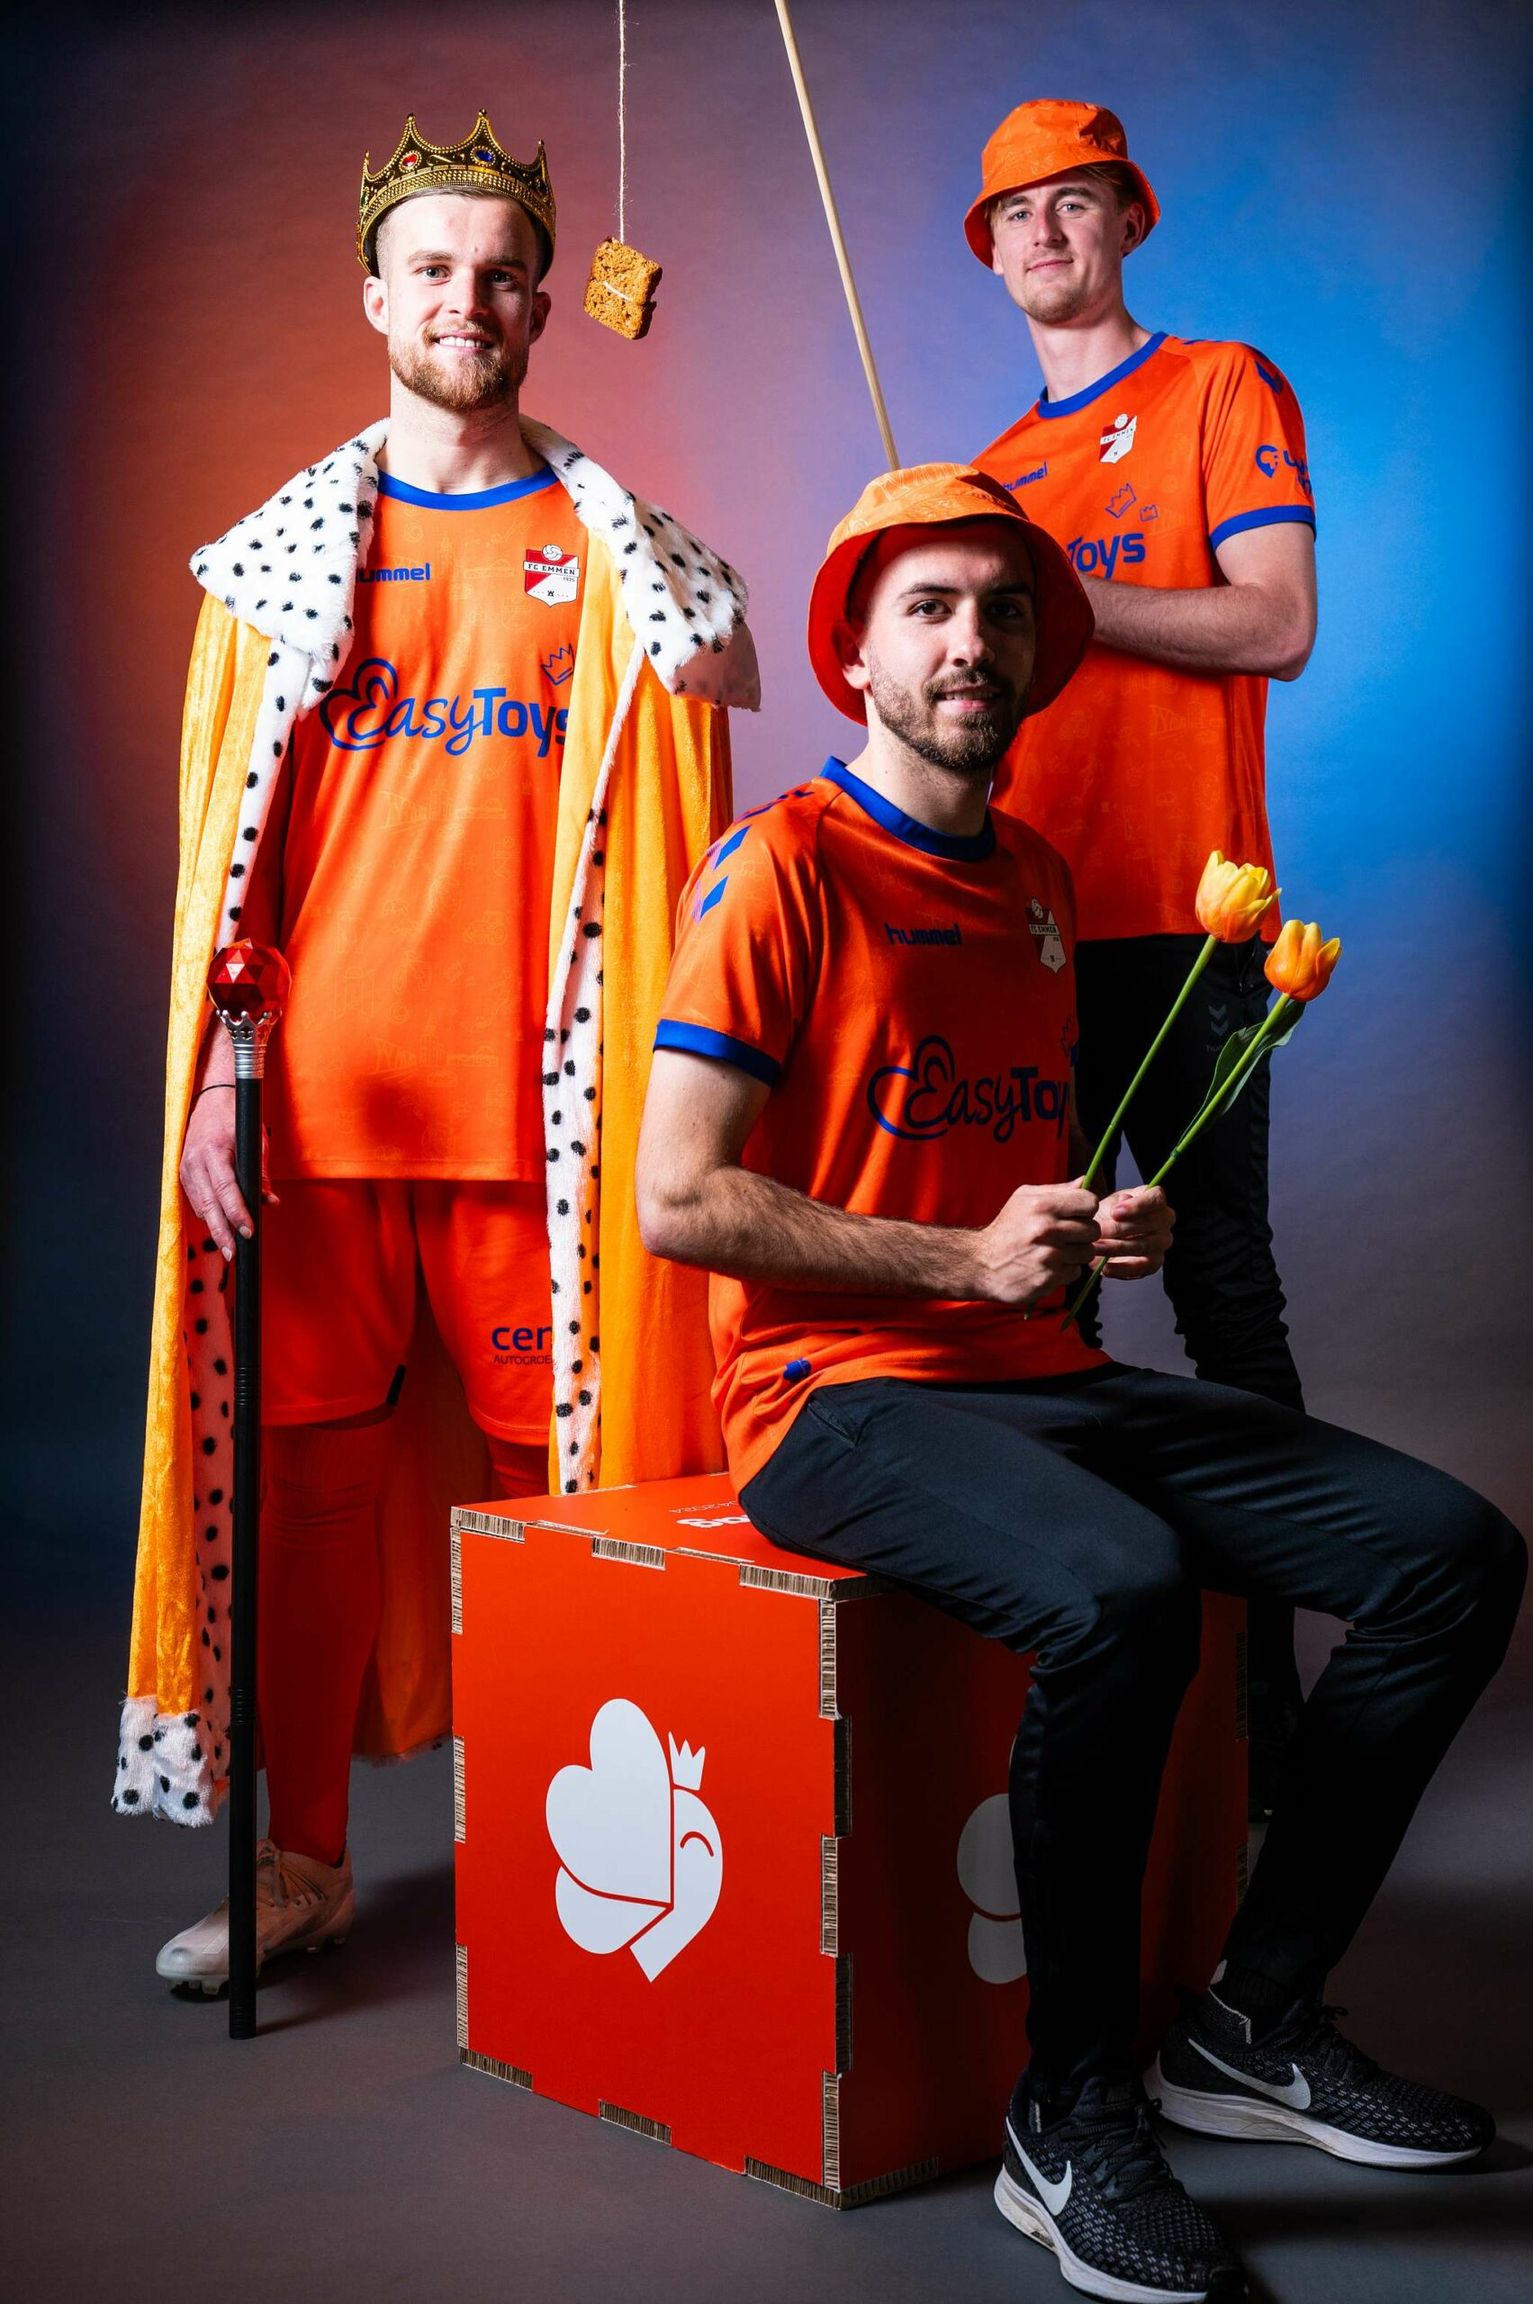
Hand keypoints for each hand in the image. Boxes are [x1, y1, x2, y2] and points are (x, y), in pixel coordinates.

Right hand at [179, 1080, 274, 1258]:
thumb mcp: (256, 1140)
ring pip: (200, 1206)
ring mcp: (185, 1167)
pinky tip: (220, 1227)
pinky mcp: (183, 1172)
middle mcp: (194, 1161)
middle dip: (222, 1232)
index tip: (249, 1231)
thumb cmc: (237, 1117)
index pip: (226, 1189)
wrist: (212, 1097)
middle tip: (234, 1254)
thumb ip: (260, 1173)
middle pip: (208, 1205)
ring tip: (229, 1248)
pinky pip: (196, 1200)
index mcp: (214, 1150)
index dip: (237, 1213)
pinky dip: (208, 1214)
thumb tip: (269, 1203)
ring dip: (215, 1227)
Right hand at [974, 1184, 1099, 1308]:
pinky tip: (1049, 1266)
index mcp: (1042, 1206)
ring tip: (1056, 1251)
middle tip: (1065, 1235)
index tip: (1075, 1215)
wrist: (980, 1263)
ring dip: (1075, 1253)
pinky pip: (1075, 1272)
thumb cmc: (1006, 1228)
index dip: (1085, 1208)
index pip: (1089, 1202)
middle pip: (1093, 1229)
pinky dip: (1065, 1271)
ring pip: (1087, 1252)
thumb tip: (1084, 1181)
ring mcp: (1049, 1256)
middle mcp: (1047, 1230)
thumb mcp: (1023, 1199)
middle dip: (1082, 1232)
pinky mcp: (1049, 1278)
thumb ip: (1056, 1190)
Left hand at [1094, 1185, 1172, 1280]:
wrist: (1100, 1235)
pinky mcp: (1153, 1263)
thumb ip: (1116, 1202)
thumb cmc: (1107, 1214)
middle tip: (1099, 1231)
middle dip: (1120, 1228)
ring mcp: (1161, 1242)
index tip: (1115, 1212)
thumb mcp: (1108, 1203)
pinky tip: (1105, 1267)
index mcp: (1156, 1199)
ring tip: (1097, 1247)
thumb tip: (1125, 1199)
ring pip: (1145, 1245)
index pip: (1156, 1198)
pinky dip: (1122, 1269)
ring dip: (1118, 1248)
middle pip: (1149, 1223)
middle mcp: (1164, 1220)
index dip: (1137, 1205)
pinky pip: (1141, 1268)